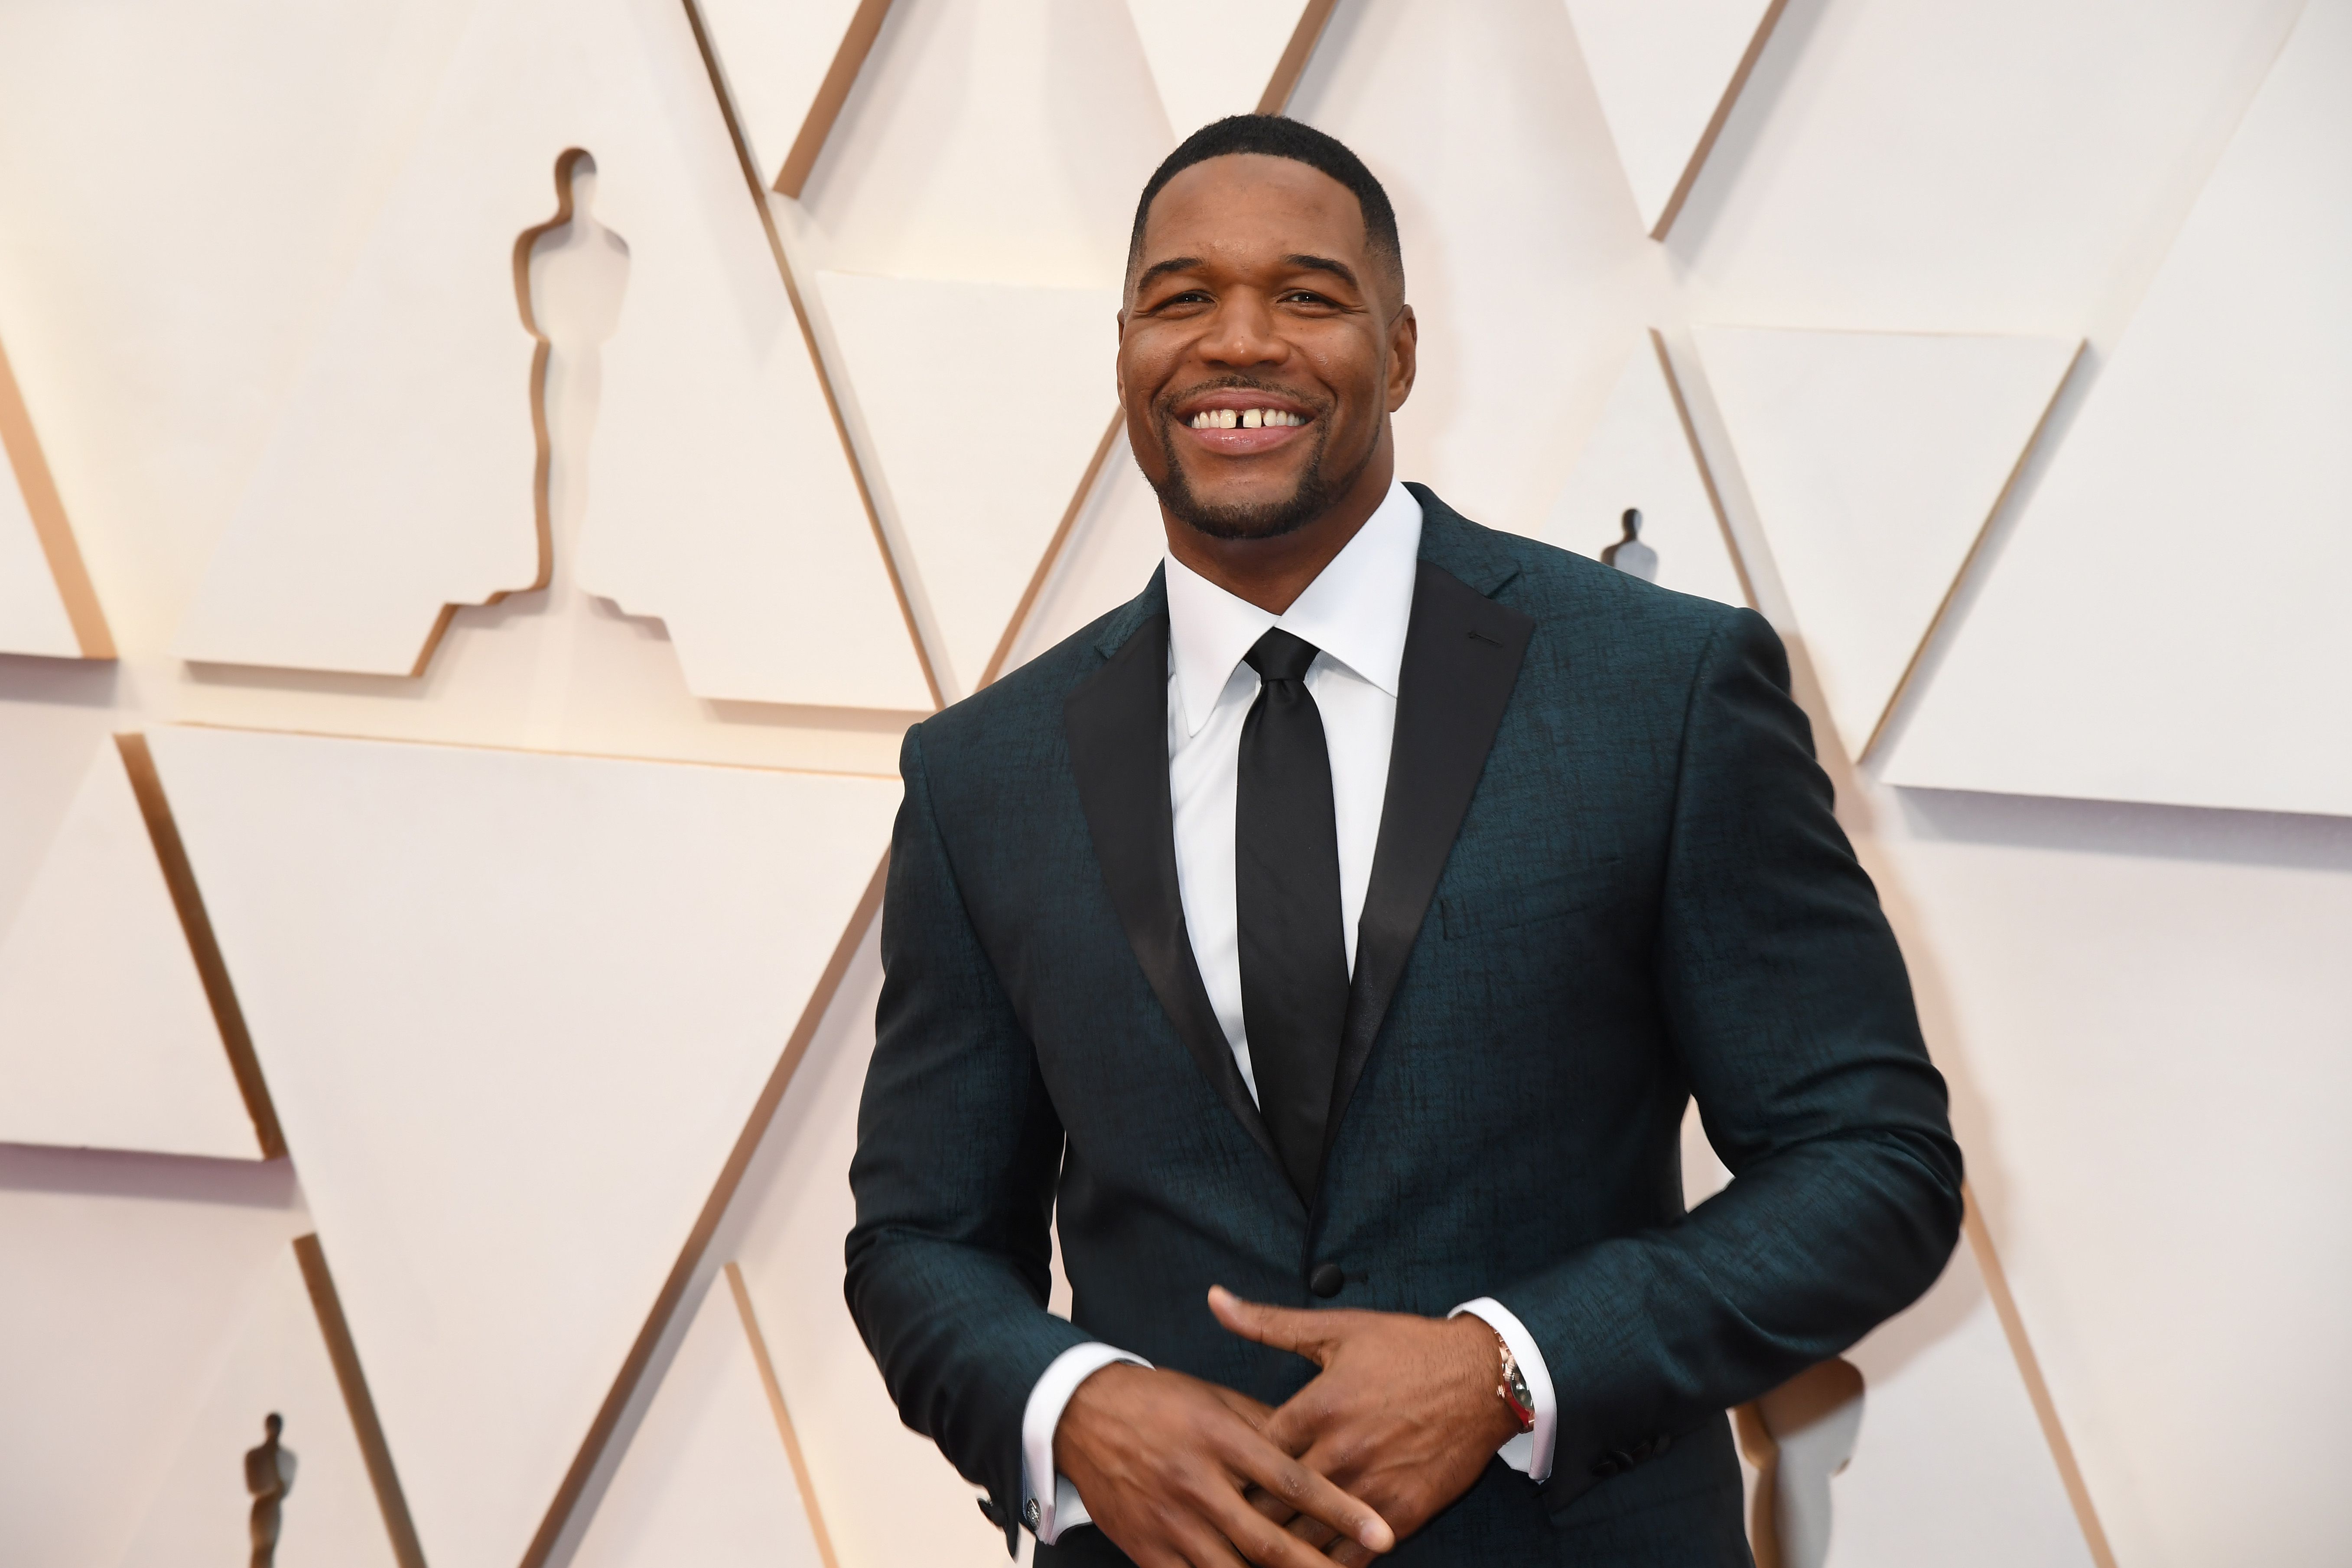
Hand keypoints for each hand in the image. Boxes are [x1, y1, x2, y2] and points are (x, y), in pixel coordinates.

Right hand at [1053, 1361, 1394, 1567]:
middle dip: (1319, 1567)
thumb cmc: (1158, 1401)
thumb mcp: (1214, 1397)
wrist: (1080, 1414)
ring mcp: (1170, 1522)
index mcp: (1220, 1437)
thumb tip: (1317, 1446)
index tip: (1382, 1532)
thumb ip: (1267, 1424)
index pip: (1292, 1480)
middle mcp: (1197, 1483)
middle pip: (1268, 1539)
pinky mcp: (1147, 1549)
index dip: (1341, 1510)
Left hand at [1209, 1286, 1521, 1564]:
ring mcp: (1372, 1486)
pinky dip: (1326, 1562)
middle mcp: (1340, 1451)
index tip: (1216, 1474)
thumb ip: (1269, 1322)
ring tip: (1253, 1551)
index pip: (1252, 1452)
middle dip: (1245, 1513)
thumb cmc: (1409, 1349)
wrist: (1486, 1377)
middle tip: (1222, 1522)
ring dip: (1278, 1545)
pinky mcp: (1403, 1513)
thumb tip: (1215, 1299)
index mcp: (1317, 1407)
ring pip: (1307, 1533)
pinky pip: (1353, 1554)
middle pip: (1271, 1500)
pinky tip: (1307, 1563)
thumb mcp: (1337, 1329)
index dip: (1231, 1465)